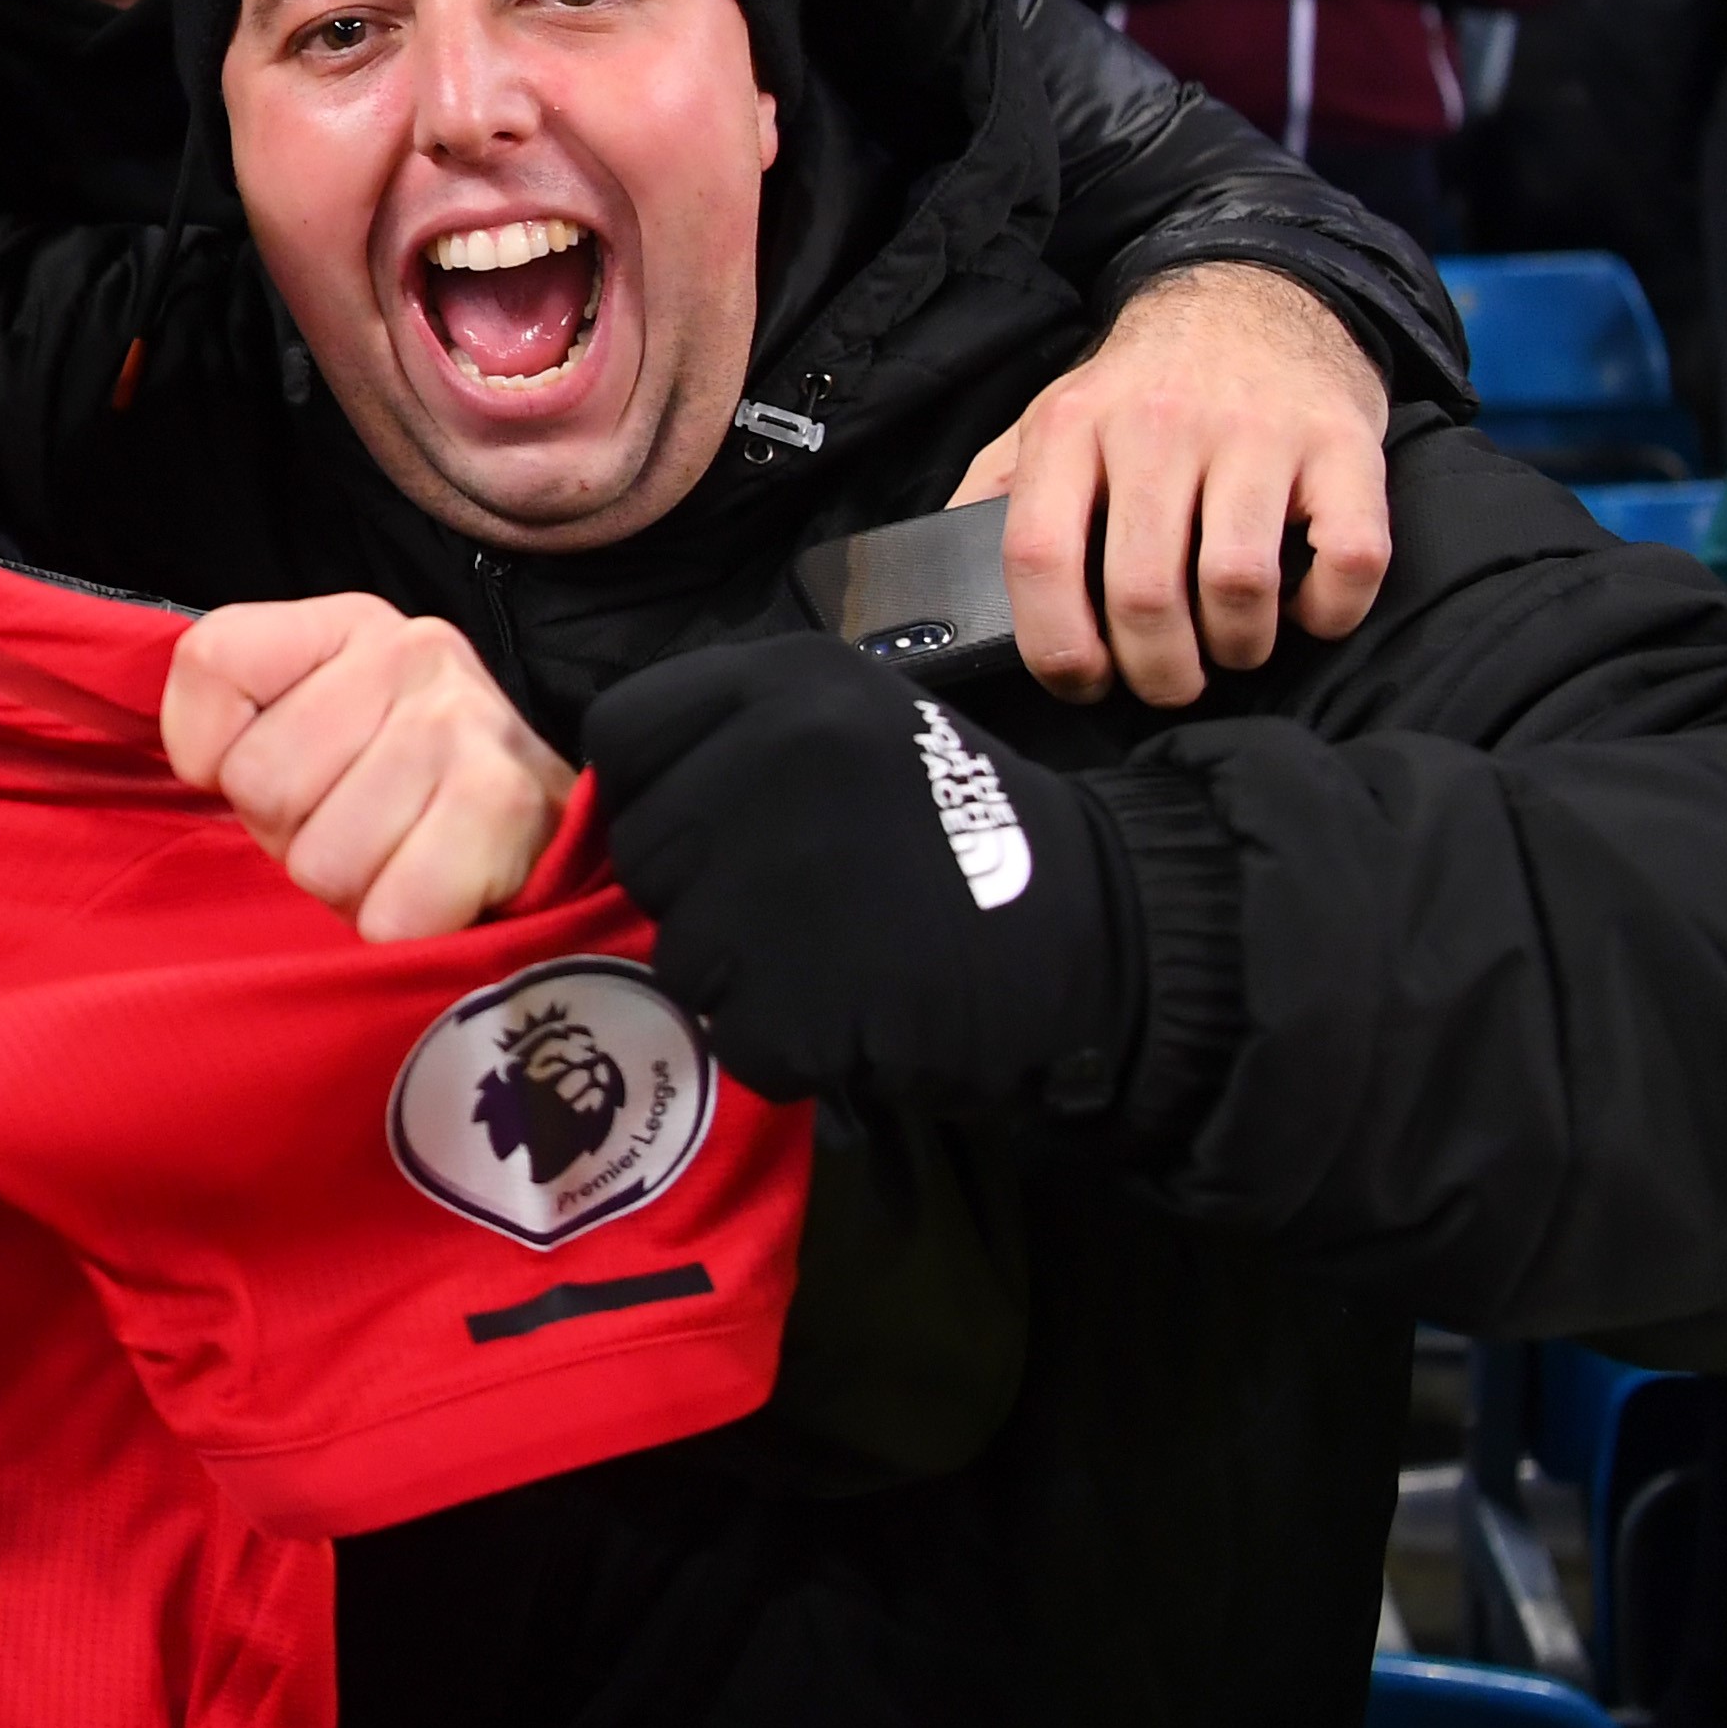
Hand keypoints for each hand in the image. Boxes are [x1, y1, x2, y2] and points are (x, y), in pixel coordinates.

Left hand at [161, 593, 571, 939]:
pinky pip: (388, 913)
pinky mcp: (503, 804)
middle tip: (354, 827)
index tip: (272, 768)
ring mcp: (462, 723)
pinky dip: (399, 926)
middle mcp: (411, 651)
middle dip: (293, 834)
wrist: (547, 836)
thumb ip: (238, 715)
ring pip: (319, 860)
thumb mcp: (315, 717)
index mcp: (350, 622)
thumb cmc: (404, 788)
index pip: (211, 663)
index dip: (212, 751)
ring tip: (398, 856)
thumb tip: (202, 766)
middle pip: (258, 782)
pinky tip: (434, 891)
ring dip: (350, 887)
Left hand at [582, 635, 1136, 1114]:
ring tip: (843, 958)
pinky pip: (737, 1037)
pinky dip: (789, 1046)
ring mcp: (782, 880)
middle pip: (645, 851)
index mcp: (782, 681)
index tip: (717, 826)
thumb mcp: (852, 724)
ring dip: (745, 978)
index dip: (659, 792)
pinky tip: (862, 1013)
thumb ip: (736, 739)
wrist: (1104, 932)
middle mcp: (772, 759)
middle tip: (805, 906)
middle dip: (703, 893)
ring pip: (681, 953)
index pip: (622, 734)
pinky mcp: (803, 997)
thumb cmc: (962, 830)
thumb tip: (627, 793)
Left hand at [954, 260, 1392, 703]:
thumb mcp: (1053, 416)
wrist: (1257, 297)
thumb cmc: (1147, 387)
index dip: (1056, 645)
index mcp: (1072, 427)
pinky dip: (1328, 612)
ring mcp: (1257, 433)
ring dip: (1239, 649)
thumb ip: (998, 491)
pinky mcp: (1343, 446)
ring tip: (1232, 648)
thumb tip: (943, 577)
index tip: (1082, 683)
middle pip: (1145, 592)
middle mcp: (1159, 425)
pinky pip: (1349, 561)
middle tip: (1168, 683)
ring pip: (1239, 585)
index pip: (1039, 554)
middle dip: (1157, 671)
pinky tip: (1305, 608)